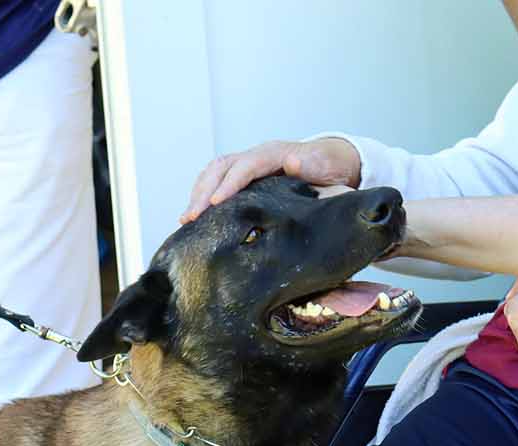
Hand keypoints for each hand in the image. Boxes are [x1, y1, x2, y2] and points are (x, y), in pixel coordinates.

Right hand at [183, 137, 360, 221]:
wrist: (332, 161)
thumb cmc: (330, 166)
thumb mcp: (326, 165)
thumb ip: (310, 164)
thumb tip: (292, 162)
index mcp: (273, 154)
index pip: (243, 167)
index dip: (227, 184)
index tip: (213, 203)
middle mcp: (256, 155)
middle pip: (220, 168)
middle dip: (202, 192)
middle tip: (190, 217)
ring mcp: (248, 164)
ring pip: (214, 173)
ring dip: (197, 193)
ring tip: (186, 219)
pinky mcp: (244, 176)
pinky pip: (217, 180)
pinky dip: (203, 195)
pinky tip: (196, 216)